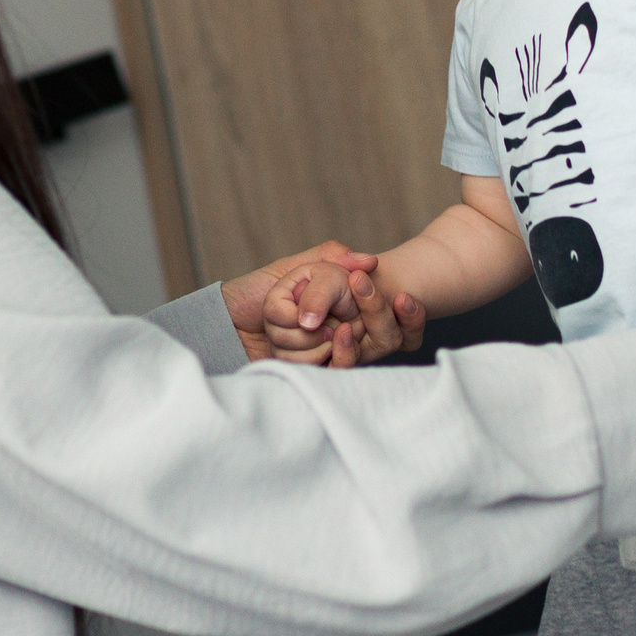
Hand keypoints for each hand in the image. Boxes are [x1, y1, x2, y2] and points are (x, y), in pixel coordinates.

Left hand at [223, 242, 426, 366]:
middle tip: (358, 291)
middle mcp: (343, 339)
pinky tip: (325, 333)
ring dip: (339, 330)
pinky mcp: (310, 376)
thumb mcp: (295, 268)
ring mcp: (328, 359)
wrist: (223, 321)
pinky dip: (333, 353)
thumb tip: (370, 260)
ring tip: (315, 316)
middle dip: (377, 314)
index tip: (406, 300)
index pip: (397, 323)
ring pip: (360, 354)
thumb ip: (332, 259)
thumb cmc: (257, 292)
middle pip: (388, 339)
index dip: (411, 317)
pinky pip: (336, 372)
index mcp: (347, 313)